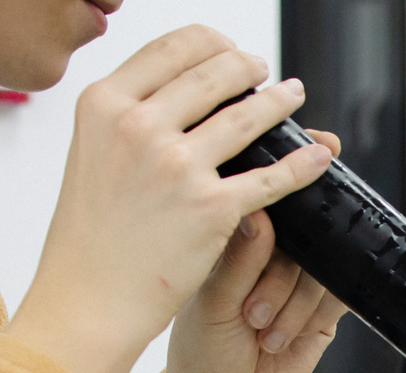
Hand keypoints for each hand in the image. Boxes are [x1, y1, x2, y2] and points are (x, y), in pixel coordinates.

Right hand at [6, 31, 337, 372]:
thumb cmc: (89, 236)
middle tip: (262, 70)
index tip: (228, 49)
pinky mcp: (211, 207)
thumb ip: (127, 119)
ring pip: (247, 117)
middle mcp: (138, 125)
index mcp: (103, 104)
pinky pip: (271, 177)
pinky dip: (301, 163)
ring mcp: (177, 165)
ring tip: (293, 95)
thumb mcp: (92, 154)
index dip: (209, 43)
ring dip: (279, 101)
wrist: (88, 297)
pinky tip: (317, 155)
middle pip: (213, 73)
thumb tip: (173, 94)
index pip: (170, 49)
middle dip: (247, 66)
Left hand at [158, 123, 348, 372]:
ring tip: (259, 329)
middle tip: (252, 308)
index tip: (303, 165)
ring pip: (319, 266)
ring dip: (290, 301)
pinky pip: (336, 295)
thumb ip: (239, 258)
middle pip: (300, 231)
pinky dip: (309, 315)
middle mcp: (267, 255)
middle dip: (279, 271)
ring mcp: (296, 283)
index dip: (285, 180)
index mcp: (231, 238)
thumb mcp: (211, 304)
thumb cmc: (199, 355)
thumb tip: (258, 209)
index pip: (262, 195)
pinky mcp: (320, 312)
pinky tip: (282, 336)